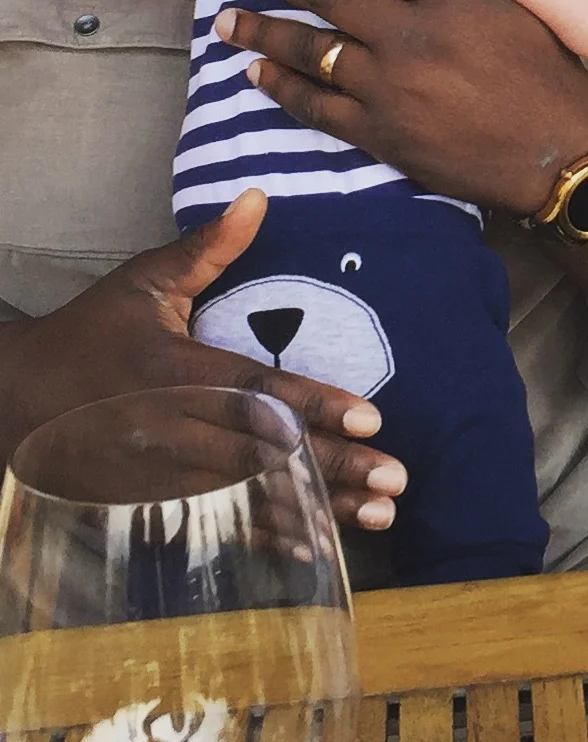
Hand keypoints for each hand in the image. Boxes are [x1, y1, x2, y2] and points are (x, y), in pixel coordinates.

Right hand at [0, 191, 404, 529]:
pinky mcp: (148, 505)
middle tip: (396, 478)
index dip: (314, 406)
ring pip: (250, 494)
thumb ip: (207, 246)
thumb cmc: (88, 334)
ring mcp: (157, 474)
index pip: (256, 389)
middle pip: (264, 450)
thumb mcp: (141, 283)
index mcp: (174, 370)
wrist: (8, 399)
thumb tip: (260, 196)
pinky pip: (218, 523)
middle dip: (333, 466)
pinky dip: (268, 536)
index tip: (371, 419)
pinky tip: (317, 545)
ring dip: (317, 507)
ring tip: (380, 515)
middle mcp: (169, 426)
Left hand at [226, 0, 587, 217]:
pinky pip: (315, 105)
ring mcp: (390, 86)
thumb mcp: (517, 11)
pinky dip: (280, 88)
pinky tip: (255, 75)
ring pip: (310, 48)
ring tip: (229, 19)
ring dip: (263, 30)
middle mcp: (411, 36)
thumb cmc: (549, 79)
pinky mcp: (381, 133)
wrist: (560, 156)